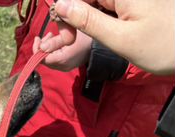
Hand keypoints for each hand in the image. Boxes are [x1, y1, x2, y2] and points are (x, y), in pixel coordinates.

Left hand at [33, 29, 91, 70]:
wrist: (98, 47)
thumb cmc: (85, 38)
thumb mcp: (69, 36)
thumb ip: (53, 42)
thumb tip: (41, 47)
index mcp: (62, 60)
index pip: (42, 59)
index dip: (37, 49)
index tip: (37, 38)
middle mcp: (61, 67)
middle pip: (44, 60)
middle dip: (43, 47)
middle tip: (48, 35)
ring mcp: (64, 68)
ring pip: (48, 60)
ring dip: (47, 48)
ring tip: (53, 36)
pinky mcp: (65, 66)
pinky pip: (54, 60)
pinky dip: (52, 51)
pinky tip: (57, 43)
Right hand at [39, 0, 174, 75]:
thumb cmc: (161, 47)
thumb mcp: (120, 38)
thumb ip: (88, 21)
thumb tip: (61, 4)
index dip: (65, 8)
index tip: (65, 36)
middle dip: (72, 13)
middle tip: (69, 40)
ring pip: (93, 0)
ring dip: (81, 16)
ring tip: (77, 38)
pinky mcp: (132, 2)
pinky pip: (105, 5)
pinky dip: (95, 17)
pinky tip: (94, 31)